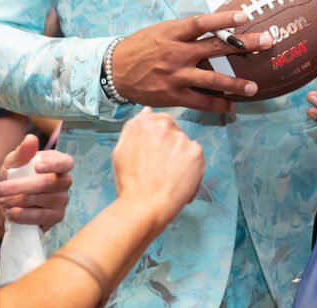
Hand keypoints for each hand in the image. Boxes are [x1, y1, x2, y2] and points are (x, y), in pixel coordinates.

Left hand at [0, 134, 74, 239]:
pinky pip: (42, 216)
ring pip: (42, 199)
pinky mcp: (56, 217)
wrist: (3, 207)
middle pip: (48, 183)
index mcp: (57, 164)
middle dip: (20, 186)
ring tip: (3, 201)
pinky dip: (24, 215)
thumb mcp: (11, 165)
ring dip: (18, 200)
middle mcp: (64, 181)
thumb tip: (31, 139)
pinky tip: (12, 213)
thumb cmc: (11, 179)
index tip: (36, 166)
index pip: (65, 162)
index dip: (54, 164)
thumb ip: (21, 153)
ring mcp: (62, 200)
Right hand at [111, 11, 273, 111]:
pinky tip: (232, 106)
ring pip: (213, 80)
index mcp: (173, 34)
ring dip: (236, 84)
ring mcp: (175, 76)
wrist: (114, 71)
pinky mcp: (173, 96)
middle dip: (245, 45)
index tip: (245, 16)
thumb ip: (185, 31)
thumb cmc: (141, 47)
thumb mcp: (160, 31)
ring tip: (254, 87)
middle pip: (216, 48)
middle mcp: (176, 54)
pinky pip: (201, 102)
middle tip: (268, 42)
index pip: (202, 23)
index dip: (224, 19)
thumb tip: (215, 28)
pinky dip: (219, 105)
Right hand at [111, 107, 204, 228]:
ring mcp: (181, 138)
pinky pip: (195, 155)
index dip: (158, 138)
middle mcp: (163, 126)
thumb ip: (133, 128)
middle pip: (173, 130)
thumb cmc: (130, 182)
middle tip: (160, 167)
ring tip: (167, 176)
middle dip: (169, 145)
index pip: (159, 119)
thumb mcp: (120, 151)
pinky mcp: (196, 152)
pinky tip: (178, 179)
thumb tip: (147, 111)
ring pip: (184, 143)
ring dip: (179, 155)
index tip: (156, 152)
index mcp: (143, 123)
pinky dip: (191, 166)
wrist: (144, 206)